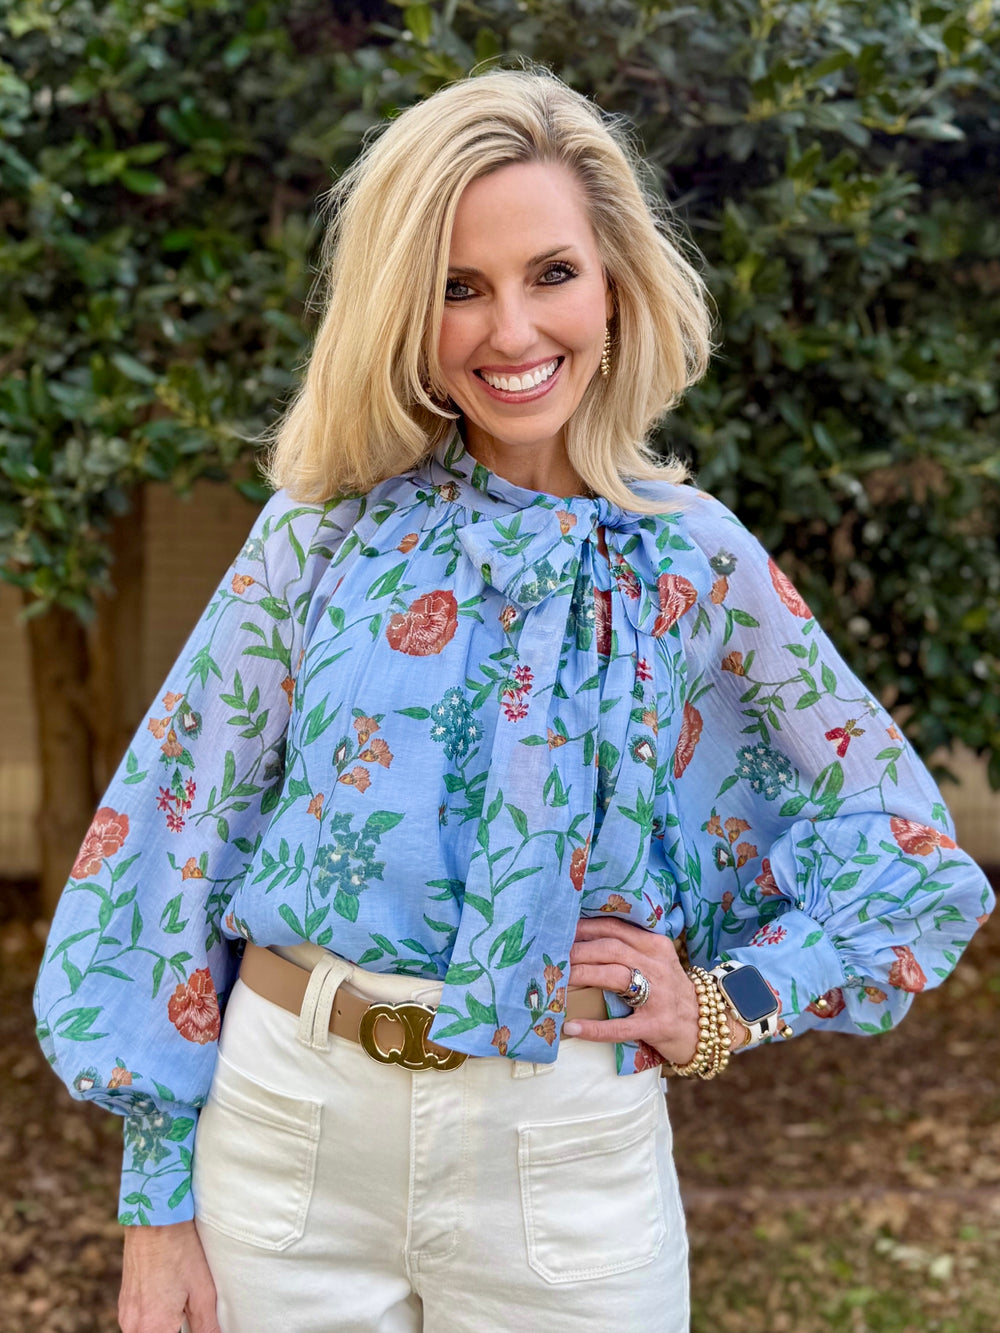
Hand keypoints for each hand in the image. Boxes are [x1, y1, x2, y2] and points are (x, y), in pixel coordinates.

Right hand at [119, 1220, 219, 1332]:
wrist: (154, 1218)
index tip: (192, 1323)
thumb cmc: (180, 1251)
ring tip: (181, 1307)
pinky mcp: (124, 1301)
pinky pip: (139, 1322)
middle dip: (174, 1330)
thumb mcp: (202, 1291)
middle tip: (189, 1316)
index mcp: (152, 1328)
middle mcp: (132, 1326)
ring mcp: (125, 1313)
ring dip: (164, 1327)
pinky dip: (154, 1318)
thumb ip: (206, 1326)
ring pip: (146, 1332)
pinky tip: (170, 1300)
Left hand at [564, 917, 745, 1064]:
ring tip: (556, 981)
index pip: (615, 929)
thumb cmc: (671, 991)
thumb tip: (583, 939)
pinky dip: (593, 1028)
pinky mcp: (655, 1025)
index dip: (584, 928)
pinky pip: (620, 1026)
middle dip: (577, 950)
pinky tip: (572, 1028)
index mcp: (655, 946)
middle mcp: (657, 966)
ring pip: (614, 978)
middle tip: (551, 956)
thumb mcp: (657, 961)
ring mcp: (658, 996)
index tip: (560, 930)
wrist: (707, 1026)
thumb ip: (630, 948)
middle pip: (610, 949)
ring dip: (582, 976)